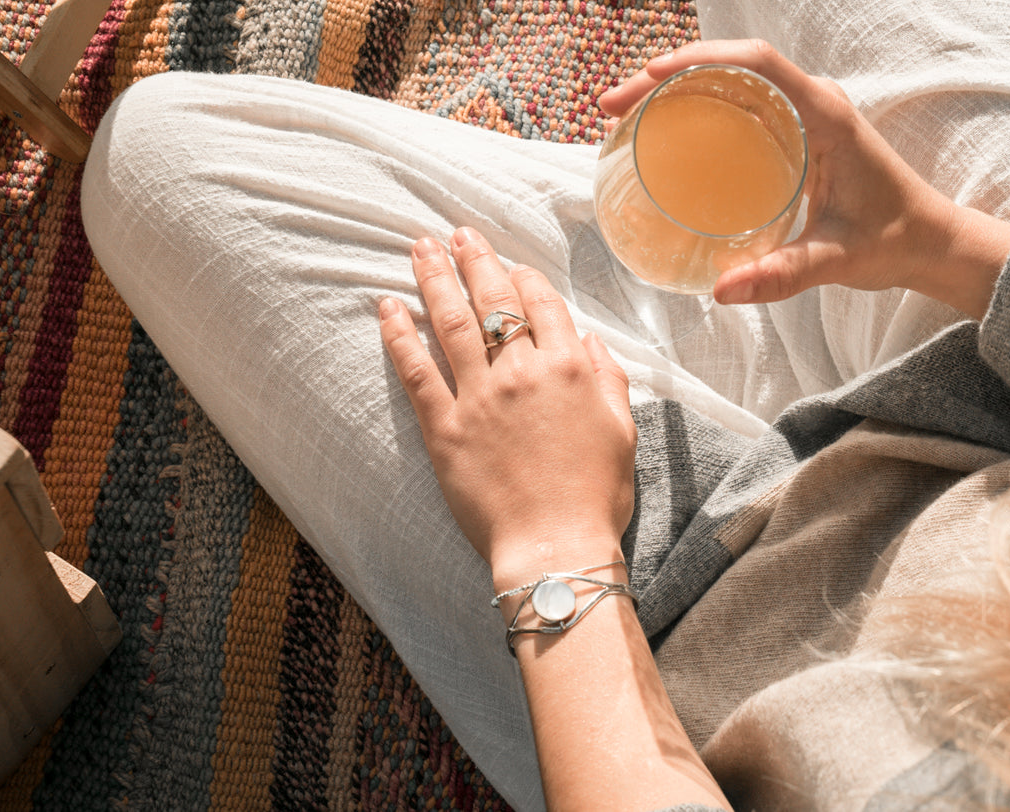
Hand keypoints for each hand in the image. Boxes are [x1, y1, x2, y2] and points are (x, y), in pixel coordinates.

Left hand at [379, 228, 636, 590]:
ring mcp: (479, 397)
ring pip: (452, 322)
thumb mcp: (622, 430)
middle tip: (457, 234)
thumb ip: (609, 378)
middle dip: (474, 259)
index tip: (512, 264)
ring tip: (420, 248)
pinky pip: (416, 371)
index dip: (524, 277)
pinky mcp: (444, 428)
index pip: (542, 304)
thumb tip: (589, 340)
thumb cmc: (595, 494)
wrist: (556, 546)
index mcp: (570, 369)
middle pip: (493, 300)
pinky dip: (400, 334)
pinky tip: (387, 306)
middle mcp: (522, 372)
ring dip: (433, 278)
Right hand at [598, 39, 1009, 317]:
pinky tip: (664, 132)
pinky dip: (698, 108)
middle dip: (667, 75)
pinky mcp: (795, 132)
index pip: (758, 61)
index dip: (702, 58)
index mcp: (826, 114)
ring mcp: (803, 113)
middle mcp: (813, 102)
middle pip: (730, 65)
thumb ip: (782, 274)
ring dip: (676, 88)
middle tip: (613, 105)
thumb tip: (721, 291)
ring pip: (731, 81)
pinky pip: (739, 104)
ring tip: (624, 112)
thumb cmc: (894, 240)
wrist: (931, 242)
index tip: (652, 75)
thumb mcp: (836, 260)